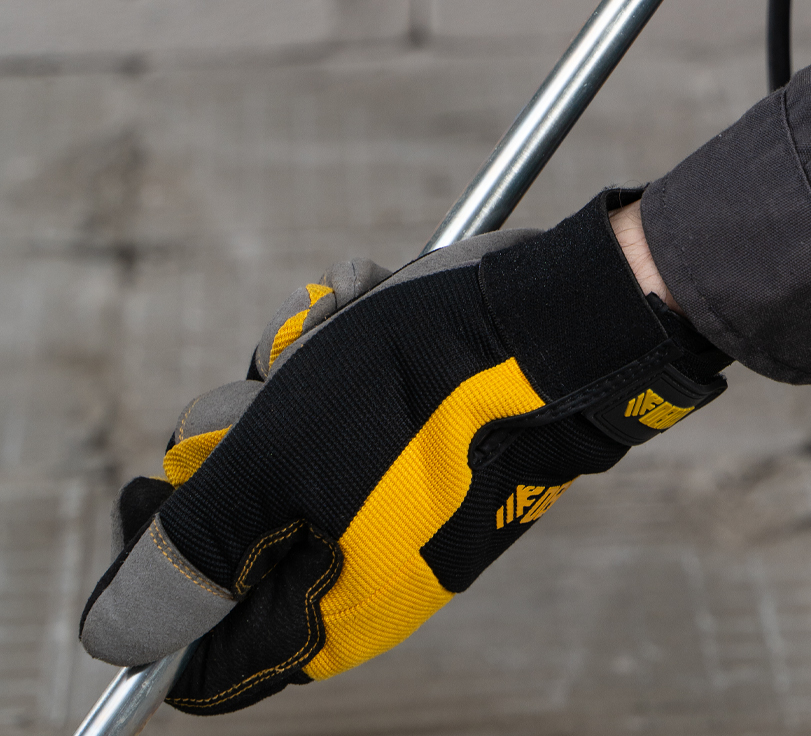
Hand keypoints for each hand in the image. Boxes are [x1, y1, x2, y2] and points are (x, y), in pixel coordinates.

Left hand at [79, 190, 724, 715]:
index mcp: (333, 604)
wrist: (556, 314)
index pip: (198, 642)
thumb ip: (191, 554)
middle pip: (235, 514)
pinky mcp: (417, 421)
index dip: (155, 564)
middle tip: (275, 388)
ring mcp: (392, 483)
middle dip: (240, 428)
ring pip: (283, 429)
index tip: (157, 480)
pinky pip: (340, 384)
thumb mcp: (277, 463)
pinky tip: (377, 302)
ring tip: (347, 326)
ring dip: (295, 362)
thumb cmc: (425, 391)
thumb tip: (120, 641)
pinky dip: (345, 334)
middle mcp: (362, 554)